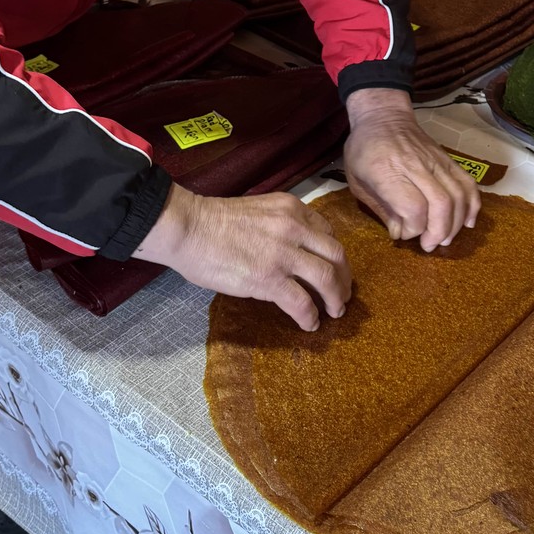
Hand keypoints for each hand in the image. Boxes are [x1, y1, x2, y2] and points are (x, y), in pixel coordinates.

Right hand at [133, 187, 349, 331]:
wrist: (188, 228)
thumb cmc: (212, 220)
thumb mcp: (259, 211)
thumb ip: (280, 226)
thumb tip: (291, 251)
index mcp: (291, 209)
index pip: (327, 232)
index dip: (334, 255)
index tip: (333, 268)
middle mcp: (295, 228)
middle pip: (336, 255)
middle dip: (344, 277)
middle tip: (342, 293)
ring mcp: (284, 254)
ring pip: (327, 278)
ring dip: (335, 298)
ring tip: (334, 311)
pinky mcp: (270, 279)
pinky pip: (302, 302)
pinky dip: (310, 316)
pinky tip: (309, 324)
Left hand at [343, 88, 480, 250]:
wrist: (383, 116)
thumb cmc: (364, 150)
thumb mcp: (357, 182)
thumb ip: (380, 209)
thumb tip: (401, 233)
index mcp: (387, 171)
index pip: (413, 208)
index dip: (414, 229)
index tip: (404, 234)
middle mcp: (415, 165)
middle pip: (441, 204)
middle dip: (438, 232)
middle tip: (430, 245)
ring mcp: (435, 160)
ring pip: (458, 195)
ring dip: (456, 223)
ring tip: (445, 238)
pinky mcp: (448, 159)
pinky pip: (467, 183)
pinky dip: (472, 204)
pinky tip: (467, 222)